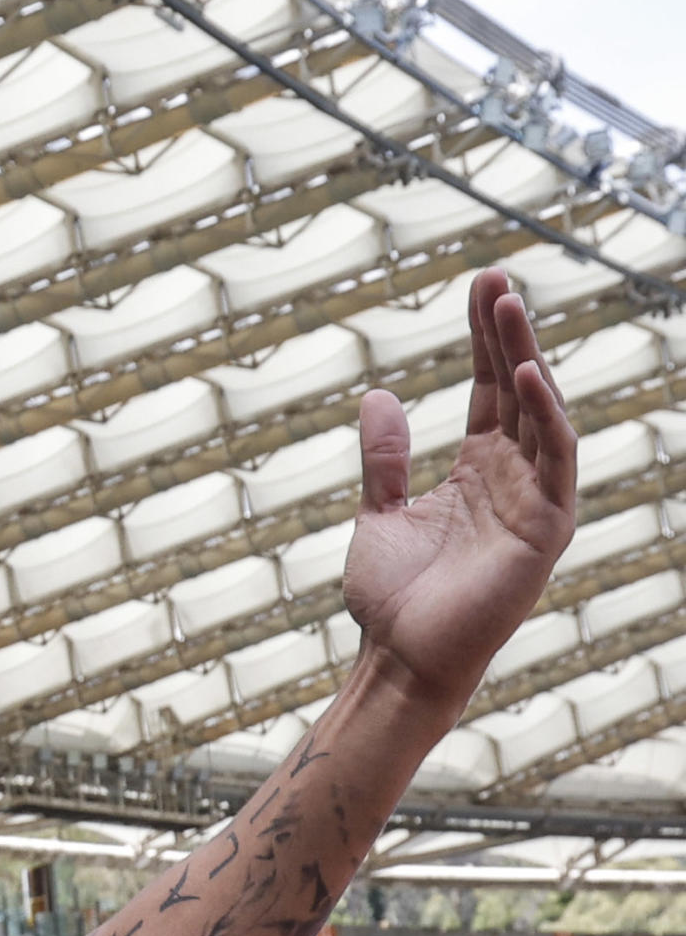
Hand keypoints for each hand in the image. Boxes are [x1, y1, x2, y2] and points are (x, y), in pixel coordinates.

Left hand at [343, 268, 577, 714]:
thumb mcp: (380, 512)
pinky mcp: (546, 529)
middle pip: (519, 389)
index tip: (479, 284)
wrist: (398, 658)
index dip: (486, 337)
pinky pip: (555, 461)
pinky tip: (527, 374)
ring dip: (527, 358)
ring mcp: (534, 500)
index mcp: (479, 469)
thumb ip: (385, 458)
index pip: (491, 387)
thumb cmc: (393, 597)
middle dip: (508, 333)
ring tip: (508, 305)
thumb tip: (379, 394)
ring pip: (541, 413)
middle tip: (495, 277)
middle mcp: (513, 477)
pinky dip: (547, 416)